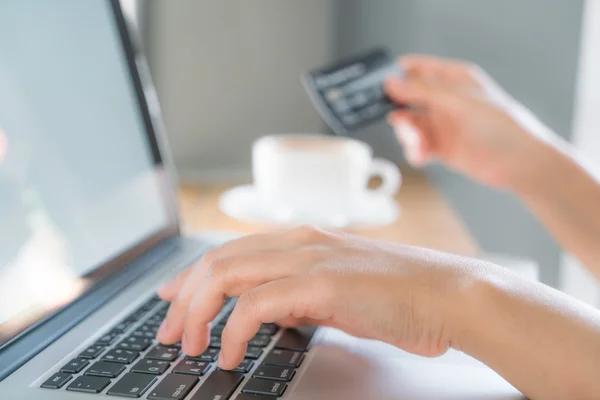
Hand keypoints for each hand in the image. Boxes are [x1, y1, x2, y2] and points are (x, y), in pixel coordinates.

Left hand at [155, 226, 487, 369]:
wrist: (450, 295)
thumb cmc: (401, 297)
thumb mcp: (337, 292)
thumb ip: (300, 295)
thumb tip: (266, 311)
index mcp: (302, 241)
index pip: (231, 252)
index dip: (193, 277)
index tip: (173, 301)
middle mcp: (300, 242)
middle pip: (218, 260)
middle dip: (184, 297)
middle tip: (169, 333)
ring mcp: (310, 258)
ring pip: (227, 274)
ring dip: (198, 312)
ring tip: (189, 345)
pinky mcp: (322, 283)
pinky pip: (256, 305)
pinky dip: (233, 330)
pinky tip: (230, 354)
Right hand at [385, 54, 554, 189]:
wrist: (519, 163)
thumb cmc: (501, 126)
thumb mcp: (458, 102)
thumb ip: (423, 92)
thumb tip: (392, 83)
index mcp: (453, 79)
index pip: (416, 69)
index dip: (397, 77)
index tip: (383, 89)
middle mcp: (445, 100)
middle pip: (407, 100)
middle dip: (400, 112)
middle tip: (402, 123)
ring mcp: (442, 124)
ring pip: (409, 125)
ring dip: (408, 136)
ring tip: (418, 145)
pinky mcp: (441, 147)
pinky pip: (417, 146)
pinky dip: (414, 151)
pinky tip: (421, 155)